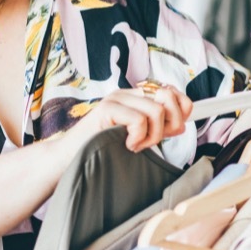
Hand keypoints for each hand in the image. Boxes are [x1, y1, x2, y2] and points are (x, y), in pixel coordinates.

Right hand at [58, 84, 192, 156]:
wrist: (70, 158)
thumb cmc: (101, 149)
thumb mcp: (137, 138)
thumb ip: (157, 129)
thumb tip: (180, 124)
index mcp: (135, 97)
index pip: (171, 91)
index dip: (180, 109)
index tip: (172, 129)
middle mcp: (127, 93)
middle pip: (169, 96)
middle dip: (171, 123)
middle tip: (153, 140)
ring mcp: (116, 98)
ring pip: (157, 110)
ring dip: (152, 135)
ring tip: (136, 145)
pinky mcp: (107, 108)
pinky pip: (140, 120)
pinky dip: (139, 138)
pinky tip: (127, 145)